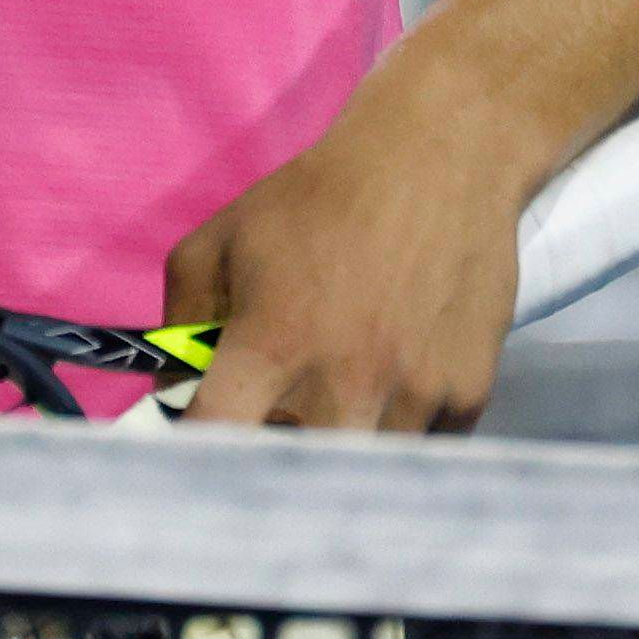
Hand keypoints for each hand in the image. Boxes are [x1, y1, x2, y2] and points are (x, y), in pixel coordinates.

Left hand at [155, 91, 537, 435]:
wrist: (437, 159)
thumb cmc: (316, 200)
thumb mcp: (222, 239)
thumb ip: (183, 320)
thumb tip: (171, 397)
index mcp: (273, 343)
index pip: (220, 441)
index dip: (200, 460)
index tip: (199, 459)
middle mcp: (344, 382)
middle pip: (297, 480)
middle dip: (279, 464)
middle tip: (277, 426)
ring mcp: (412, 395)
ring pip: (364, 470)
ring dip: (345, 448)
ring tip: (342, 393)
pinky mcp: (468, 396)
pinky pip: (425, 448)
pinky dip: (402, 428)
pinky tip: (397, 376)